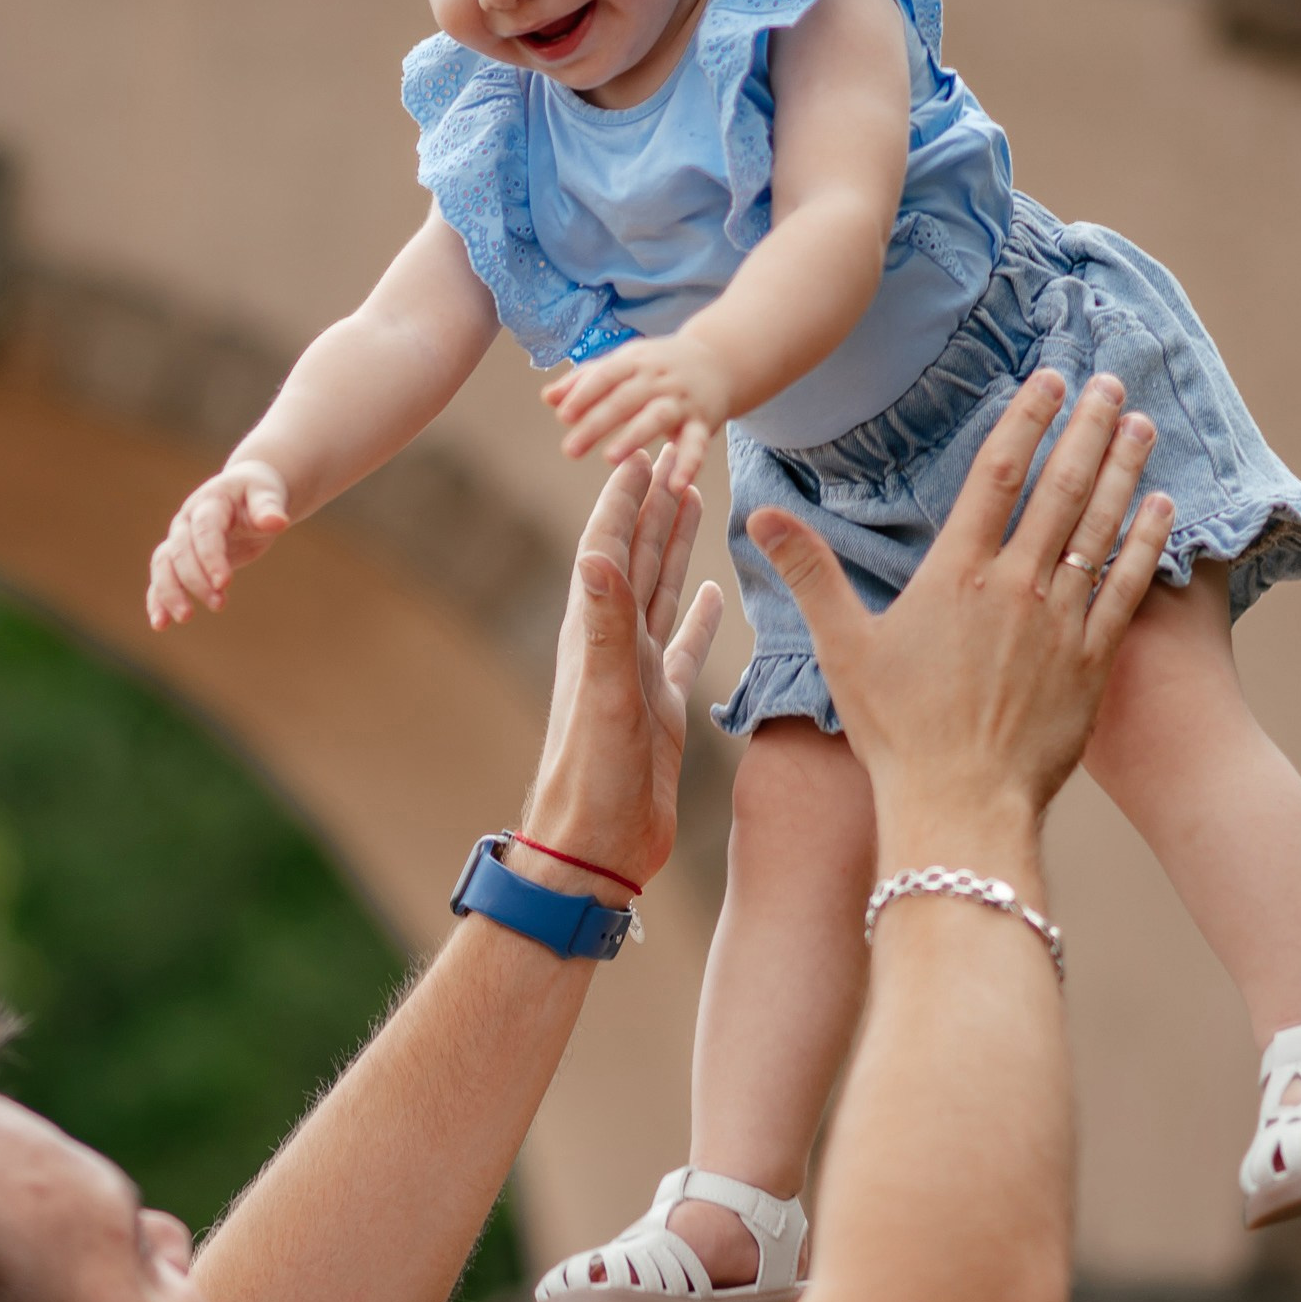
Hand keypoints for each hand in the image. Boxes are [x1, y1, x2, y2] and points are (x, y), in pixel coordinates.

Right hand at [147, 460, 291, 629]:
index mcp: (209, 502)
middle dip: (195, 580)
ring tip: (185, 617)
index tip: (224, 582)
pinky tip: (160, 624)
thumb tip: (277, 522)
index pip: (204, 530)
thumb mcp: (267, 493)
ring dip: (170, 592)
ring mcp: (179, 540)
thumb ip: (269, 508)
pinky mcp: (180, 559)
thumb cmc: (258, 492)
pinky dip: (158, 600)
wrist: (245, 493)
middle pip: (181, 551)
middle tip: (219, 605)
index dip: (211, 556)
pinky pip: (161, 579)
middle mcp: (186, 521)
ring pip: (164, 566)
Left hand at [523, 457, 725, 898]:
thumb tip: (593, 550)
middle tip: (671, 456)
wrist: (595, 850)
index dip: (623, 500)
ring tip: (690, 503)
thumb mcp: (605, 694)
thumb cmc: (593, 780)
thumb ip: (604, 625)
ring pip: (661, 595)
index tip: (639, 451)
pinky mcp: (662, 708)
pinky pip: (684, 648)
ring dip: (673, 548)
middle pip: (637, 560)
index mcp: (595, 634)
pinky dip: (697, 617)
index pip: (608, 549)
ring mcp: (639, 676)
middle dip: (652, 507)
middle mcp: (613, 647)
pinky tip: (708, 595)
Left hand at [542, 331, 734, 490]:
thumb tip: (547, 397)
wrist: (720, 360)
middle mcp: (659, 380)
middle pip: (625, 399)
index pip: (606, 376)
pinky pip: (696, 445)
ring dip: (634, 437)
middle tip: (570, 449)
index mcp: (635, 363)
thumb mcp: (624, 364)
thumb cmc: (658, 366)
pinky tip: (676, 486)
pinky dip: (689, 465)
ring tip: (610, 459)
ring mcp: (681, 401)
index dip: (585, 394)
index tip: (563, 415)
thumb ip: (585, 380)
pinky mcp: (703, 423)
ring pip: (657, 418)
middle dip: (597, 423)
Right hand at [748, 372, 1170, 833]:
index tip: (1051, 380)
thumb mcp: (843, 648)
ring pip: (1100, 527)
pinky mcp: (1093, 661)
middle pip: (1060, 488)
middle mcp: (1015, 587)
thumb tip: (761, 514)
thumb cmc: (897, 734)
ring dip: (1125, 469)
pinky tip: (1162, 505)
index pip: (998, 475)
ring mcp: (1060, 623)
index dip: (1025, 419)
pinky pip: (1127, 586)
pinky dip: (1146, 541)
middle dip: (1089, 428)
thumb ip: (810, 572)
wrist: (961, 806)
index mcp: (956, 575)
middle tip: (1110, 383)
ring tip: (1142, 425)